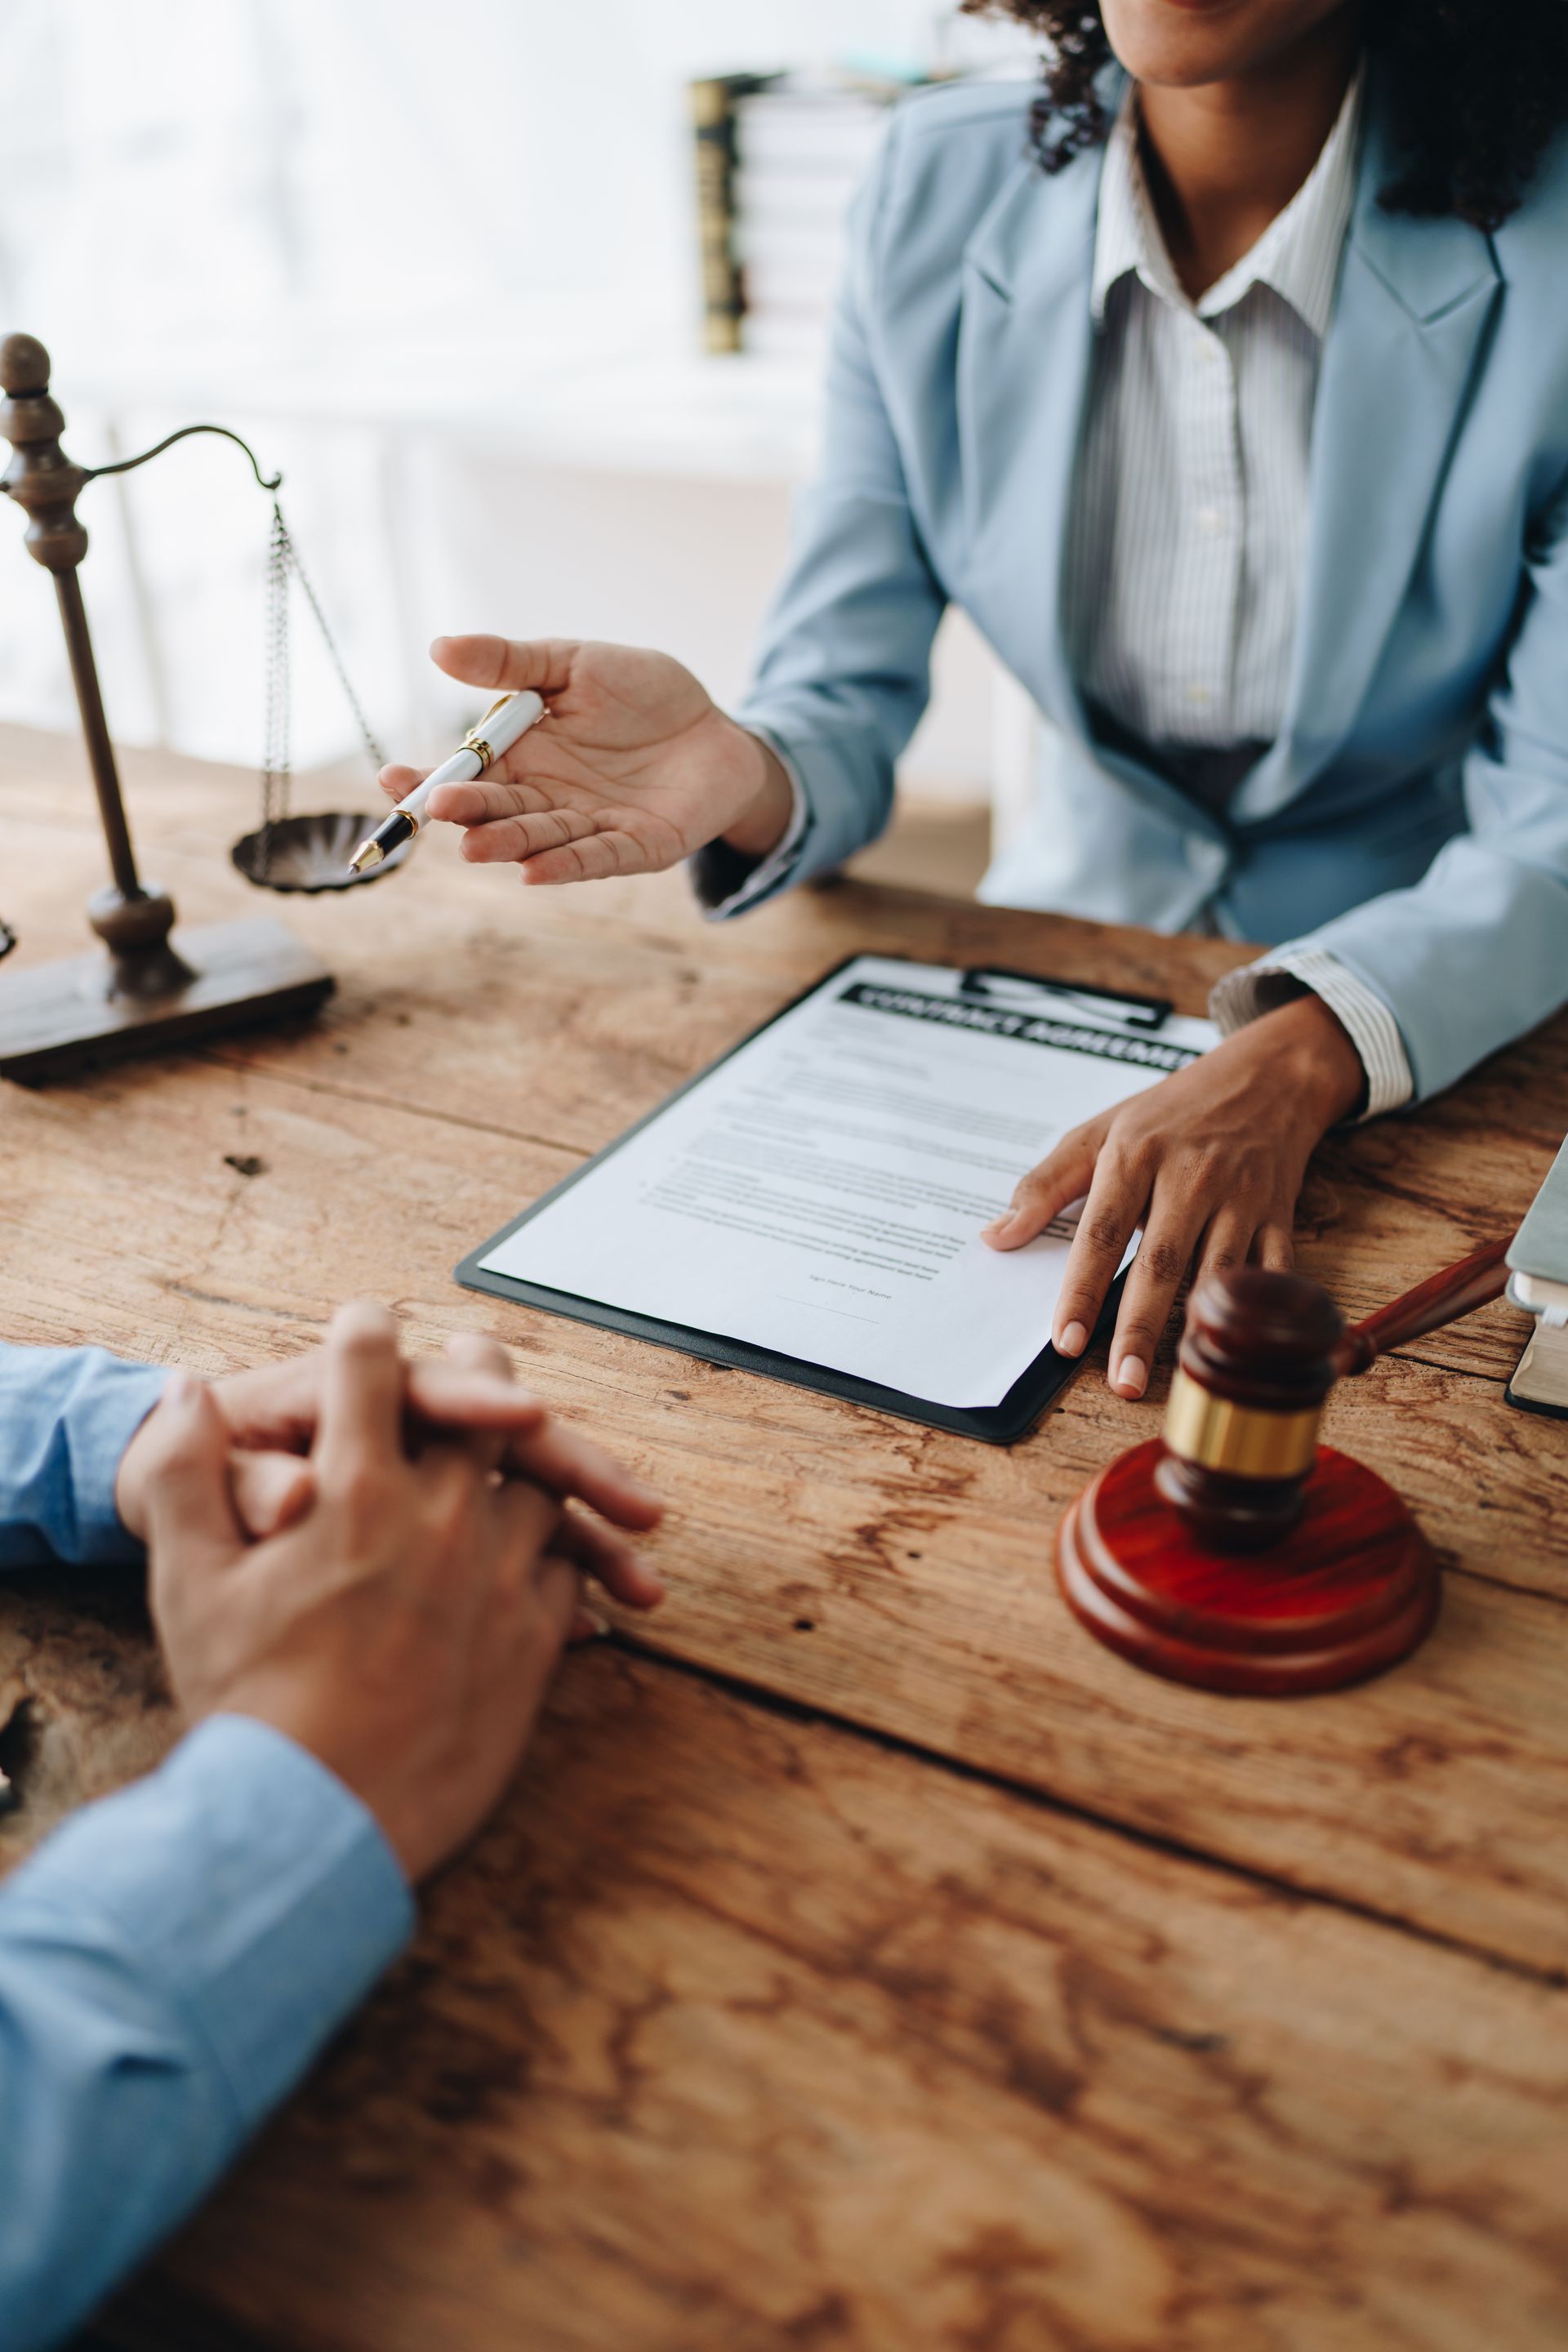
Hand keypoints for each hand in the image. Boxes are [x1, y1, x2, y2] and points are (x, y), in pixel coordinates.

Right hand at [137, 1304, 605, 1880]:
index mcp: (354, 1487)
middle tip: (480, 1367)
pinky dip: (565, 1563)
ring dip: (535, 1465)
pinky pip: (567, 1574)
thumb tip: (188, 1392)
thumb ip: (188, 1473)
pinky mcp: (534, 1639)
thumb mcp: (188, 1582)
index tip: (367, 1326)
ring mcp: (497, 1575)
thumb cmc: (245, 1700)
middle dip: (478, 1372)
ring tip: (533, 1458)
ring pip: (541, 1483)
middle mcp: (439, 1516)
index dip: (364, 1334)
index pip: (369, 1367)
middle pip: (484, 1402)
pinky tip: (557, 1567)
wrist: (316, 1818)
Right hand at [378, 634, 794, 883]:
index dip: (429, 779)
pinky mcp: (636, 847)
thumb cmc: (643, 694)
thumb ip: (512, 662)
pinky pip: (596, 858)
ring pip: (540, 838)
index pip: (468, 773)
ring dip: (507, 843)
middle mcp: (549, 798)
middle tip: (437, 809)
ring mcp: (590, 826)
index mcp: (526, 756)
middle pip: (498, 810)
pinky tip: (533, 871)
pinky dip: (565, 865)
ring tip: (474, 846)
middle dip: (467, 812)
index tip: (392, 777)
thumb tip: (439, 647)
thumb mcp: (575, 664)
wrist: (718, 727)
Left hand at [982, 996, 1363, 1398]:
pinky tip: (1241, 1350)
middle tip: (1122, 1380)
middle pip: (1160, 1262)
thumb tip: (996, 1237)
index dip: (1083, 1290)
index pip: (1101, 1233)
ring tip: (1172, 1379)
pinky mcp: (1278, 1213)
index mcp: (1135, 1156)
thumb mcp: (1100, 1130)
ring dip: (1194, 1328)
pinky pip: (1271, 1269)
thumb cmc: (1172, 1110)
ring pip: (1216, 1272)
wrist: (1267, 1077)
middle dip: (1139, 1327)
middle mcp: (1189, 1177)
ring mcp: (1239, 1197)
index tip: (1065, 1340)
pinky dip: (1259, 1308)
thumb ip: (1044, 1185)